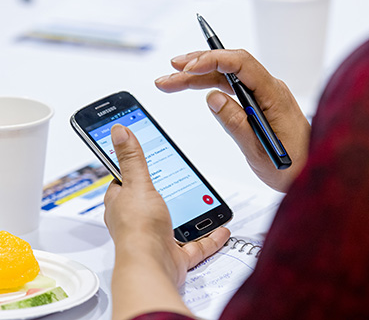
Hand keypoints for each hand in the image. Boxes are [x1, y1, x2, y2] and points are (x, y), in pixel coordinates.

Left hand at [104, 124, 229, 318]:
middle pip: (150, 202)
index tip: (140, 159)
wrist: (151, 266)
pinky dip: (209, 238)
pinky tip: (220, 230)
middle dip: (163, 193)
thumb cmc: (138, 229)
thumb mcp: (138, 183)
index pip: (123, 183)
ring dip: (187, 216)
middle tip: (175, 179)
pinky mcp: (174, 255)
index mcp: (122, 203)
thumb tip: (119, 131)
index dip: (130, 171)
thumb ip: (132, 158)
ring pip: (173, 224)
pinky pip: (195, 246)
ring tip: (199, 202)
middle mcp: (137, 222)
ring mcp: (156, 238)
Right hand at [155, 49, 310, 191]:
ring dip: (200, 75)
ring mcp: (265, 95)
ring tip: (173, 79)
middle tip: (171, 71)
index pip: (241, 65)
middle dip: (198, 66)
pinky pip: (234, 87)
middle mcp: (270, 90)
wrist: (311, 173)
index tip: (189, 68)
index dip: (213, 60)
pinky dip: (212, 85)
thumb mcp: (259, 152)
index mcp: (274, 96)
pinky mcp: (260, 103)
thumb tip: (212, 98)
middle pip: (230, 66)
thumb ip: (236, 124)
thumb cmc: (293, 166)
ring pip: (228, 76)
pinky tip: (197, 85)